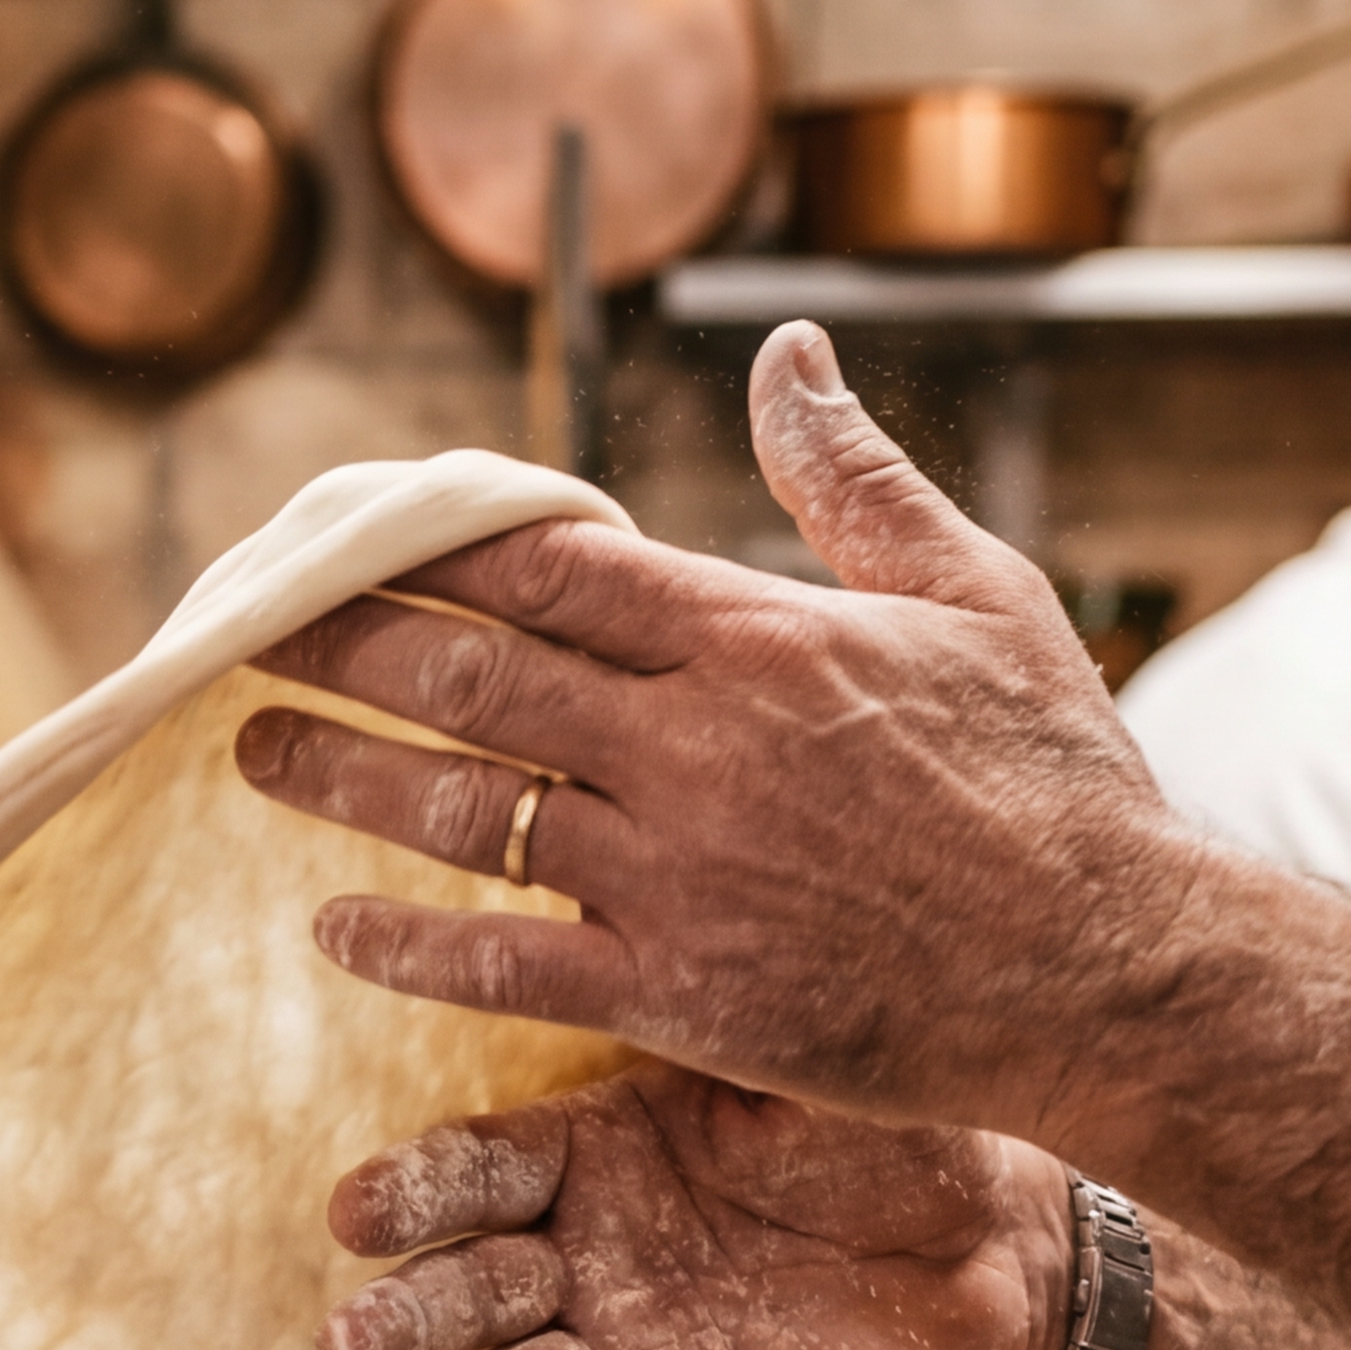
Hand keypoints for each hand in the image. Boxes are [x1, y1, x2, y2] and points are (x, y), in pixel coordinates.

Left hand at [237, 323, 1183, 1140]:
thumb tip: (785, 352)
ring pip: (467, 813)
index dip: (430, 547)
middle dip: (343, 644)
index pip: (550, 567)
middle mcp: (696, 749)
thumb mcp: (979, 593)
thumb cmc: (1057, 781)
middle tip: (240, 625)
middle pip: (474, 677)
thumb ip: (856, 477)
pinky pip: (507, 964)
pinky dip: (409, 945)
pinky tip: (332, 928)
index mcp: (758, 640)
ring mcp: (679, 878)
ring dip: (344, 778)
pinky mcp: (681, 997)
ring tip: (251, 749)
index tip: (343, 531)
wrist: (1111, 972)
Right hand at [325, 1067, 1081, 1349]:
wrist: (990, 1246)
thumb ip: (704, 1023)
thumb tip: (627, 930)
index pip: (476, 1171)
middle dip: (406, 1316)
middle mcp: (584, 1257)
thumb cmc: (882, 1132)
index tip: (353, 1213)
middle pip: (469, 1286)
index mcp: (590, 1153)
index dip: (413, 1194)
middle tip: (347, 1345)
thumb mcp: (792, 1064)